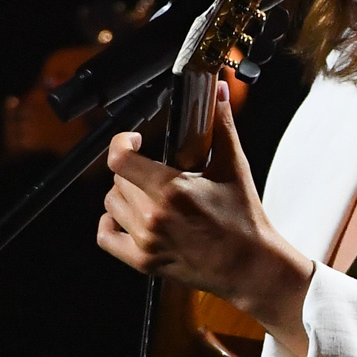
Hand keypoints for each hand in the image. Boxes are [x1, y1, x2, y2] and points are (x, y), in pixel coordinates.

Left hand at [98, 82, 313, 356]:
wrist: (250, 266)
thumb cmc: (244, 218)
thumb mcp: (233, 167)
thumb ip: (221, 125)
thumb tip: (220, 89)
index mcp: (172, 190)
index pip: (120, 160)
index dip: (121, 143)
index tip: (134, 140)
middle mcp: (154, 216)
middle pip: (118, 181)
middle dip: (133, 171)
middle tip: (155, 172)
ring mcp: (147, 241)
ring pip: (111, 205)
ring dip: (124, 195)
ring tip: (147, 195)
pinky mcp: (144, 262)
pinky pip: (106, 238)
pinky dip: (109, 224)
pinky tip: (125, 217)